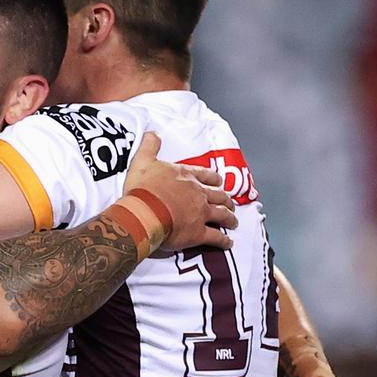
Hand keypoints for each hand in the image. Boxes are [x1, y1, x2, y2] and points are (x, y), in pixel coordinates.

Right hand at [123, 132, 237, 250]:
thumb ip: (149, 146)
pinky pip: (216, 237)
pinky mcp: (198, 233)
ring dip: (229, 218)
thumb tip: (152, 132)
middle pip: (218, 195)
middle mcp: (198, 193)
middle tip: (230, 204)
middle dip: (226, 200)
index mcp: (186, 176)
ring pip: (222, 215)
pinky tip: (228, 243)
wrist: (143, 212)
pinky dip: (224, 241)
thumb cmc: (142, 189)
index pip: (205, 175)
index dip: (213, 179)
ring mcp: (200, 214)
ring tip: (233, 222)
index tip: (218, 182)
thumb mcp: (143, 161)